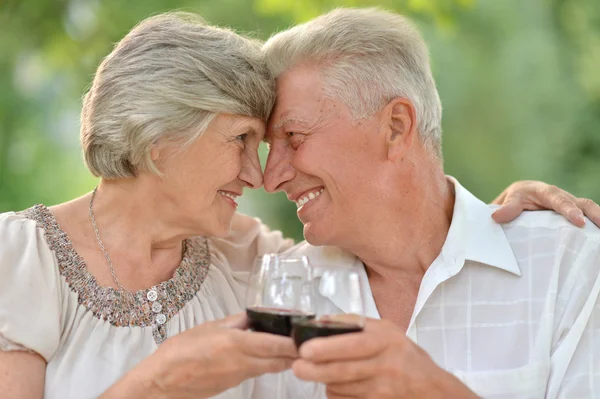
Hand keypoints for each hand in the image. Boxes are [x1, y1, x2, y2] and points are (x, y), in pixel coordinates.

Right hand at [106, 313, 297, 398]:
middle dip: (295, 353)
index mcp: (236, 344)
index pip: (276, 345)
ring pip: (269, 367)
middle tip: (307, 342)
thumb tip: (255, 316)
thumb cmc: (181, 350)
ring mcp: (240, 376)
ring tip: (291, 346)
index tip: (307, 335)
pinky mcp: (234, 385)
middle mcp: (242, 362)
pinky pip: (255, 372)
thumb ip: (236, 322)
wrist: (163, 382)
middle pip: (279, 361)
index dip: (294, 343)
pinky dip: (265, 363)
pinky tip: (265, 354)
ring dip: (282, 359)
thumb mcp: (210, 327)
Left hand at [292, 318, 477, 398]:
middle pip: (344, 371)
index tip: (305, 350)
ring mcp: (383, 389)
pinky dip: (336, 392)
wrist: (429, 386)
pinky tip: (336, 383)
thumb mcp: (384, 330)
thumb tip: (318, 322)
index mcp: (385, 340)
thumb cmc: (401, 352)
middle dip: (315, 370)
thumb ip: (353, 324)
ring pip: (341, 387)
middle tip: (298, 367)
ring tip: (317, 371)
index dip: (327, 348)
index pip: (353, 345)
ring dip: (325, 380)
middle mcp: (386, 364)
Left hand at [491, 180, 599, 227]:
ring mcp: (571, 206)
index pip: (559, 200)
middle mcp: (562, 197)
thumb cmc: (516, 198)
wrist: (522, 196)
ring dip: (599, 219)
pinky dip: (596, 226)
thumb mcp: (510, 200)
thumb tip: (496, 217)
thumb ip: (506, 208)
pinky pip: (588, 219)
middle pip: (582, 203)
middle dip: (594, 214)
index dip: (569, 209)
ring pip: (589, 210)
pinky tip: (598, 239)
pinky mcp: (573, 215)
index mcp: (546, 192)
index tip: (579, 221)